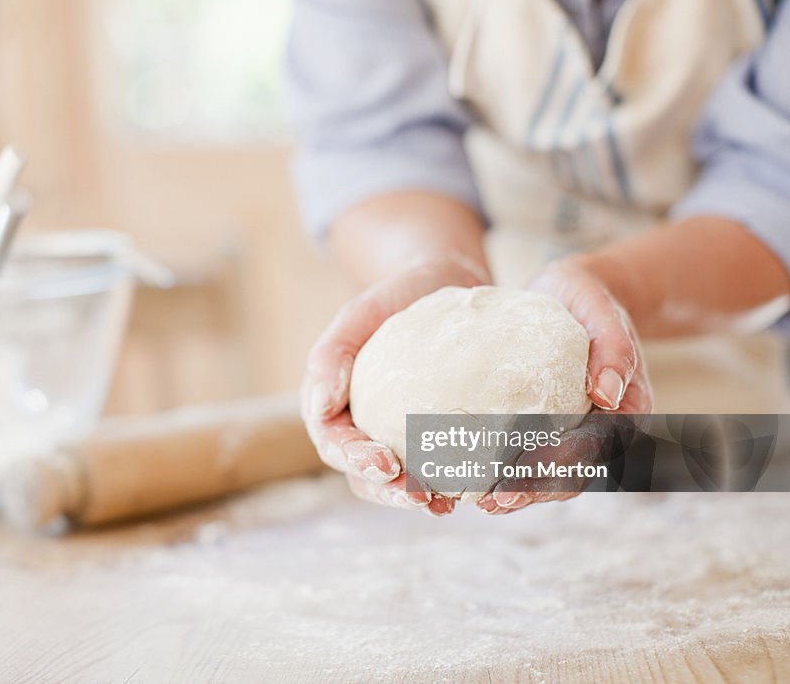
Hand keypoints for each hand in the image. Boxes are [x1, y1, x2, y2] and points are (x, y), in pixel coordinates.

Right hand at [301, 255, 490, 515]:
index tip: (386, 463)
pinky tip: (473, 489)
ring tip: (447, 504)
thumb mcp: (358, 313)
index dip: (356, 460)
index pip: (334, 443)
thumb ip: (330, 355)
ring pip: (395, 483)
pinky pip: (433, 469)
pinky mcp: (429, 438)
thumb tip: (317, 409)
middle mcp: (359, 428)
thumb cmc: (394, 297)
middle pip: (363, 475)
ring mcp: (393, 436)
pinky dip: (448, 483)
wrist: (442, 284)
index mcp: (331, 405)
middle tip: (422, 498)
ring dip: (416, 499)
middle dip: (389, 492)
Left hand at [477, 258, 653, 514]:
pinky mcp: (544, 425)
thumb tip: (606, 396)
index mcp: (625, 414)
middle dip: (531, 492)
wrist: (574, 293)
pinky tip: (470, 476)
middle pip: (569, 474)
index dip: (559, 471)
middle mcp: (600, 431)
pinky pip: (526, 452)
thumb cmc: (593, 302)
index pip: (592, 452)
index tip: (524, 480)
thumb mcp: (605, 315)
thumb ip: (614, 351)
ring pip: (547, 473)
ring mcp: (572, 431)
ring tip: (479, 502)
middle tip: (493, 502)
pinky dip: (503, 469)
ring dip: (516, 492)